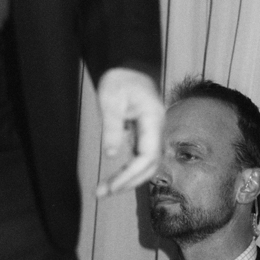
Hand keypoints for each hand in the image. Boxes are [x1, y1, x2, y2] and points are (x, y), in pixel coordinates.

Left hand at [95, 67, 163, 197]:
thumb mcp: (110, 100)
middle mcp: (157, 129)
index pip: (147, 156)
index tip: (111, 186)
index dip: (131, 175)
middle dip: (128, 183)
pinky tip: (113, 180)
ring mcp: (152, 133)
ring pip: (146, 165)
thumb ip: (112, 127)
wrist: (128, 66)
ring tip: (103, 191)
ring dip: (128, 180)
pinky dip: (128, 171)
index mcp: (153, 120)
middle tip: (103, 193)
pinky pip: (140, 158)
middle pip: (150, 166)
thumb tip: (111, 155)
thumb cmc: (119, 79)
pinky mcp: (145, 135)